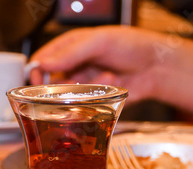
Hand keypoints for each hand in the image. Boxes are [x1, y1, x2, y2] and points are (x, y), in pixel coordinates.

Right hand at [30, 26, 167, 102]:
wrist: (156, 66)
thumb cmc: (131, 45)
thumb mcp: (99, 42)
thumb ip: (71, 52)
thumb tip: (43, 63)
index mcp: (70, 46)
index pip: (42, 59)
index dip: (36, 72)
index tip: (36, 83)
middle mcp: (74, 65)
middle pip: (51, 81)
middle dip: (60, 86)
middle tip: (73, 85)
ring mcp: (84, 82)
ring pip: (68, 94)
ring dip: (84, 89)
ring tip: (106, 77)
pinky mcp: (94, 98)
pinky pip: (84, 103)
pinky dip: (96, 96)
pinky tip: (112, 83)